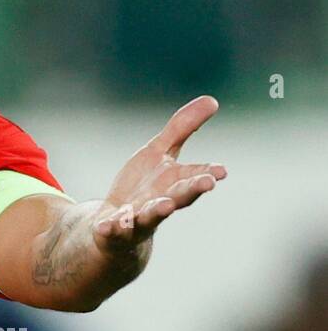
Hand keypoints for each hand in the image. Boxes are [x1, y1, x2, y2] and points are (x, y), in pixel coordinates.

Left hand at [93, 95, 226, 253]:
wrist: (115, 227)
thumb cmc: (144, 187)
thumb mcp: (159, 152)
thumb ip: (182, 129)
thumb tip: (212, 100)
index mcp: (175, 184)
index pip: (195, 177)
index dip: (208, 173)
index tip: (221, 170)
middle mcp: (161, 202)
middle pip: (179, 196)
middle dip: (193, 189)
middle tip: (208, 183)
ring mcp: (138, 219)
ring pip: (150, 216)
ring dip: (158, 210)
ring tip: (165, 206)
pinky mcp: (114, 230)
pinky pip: (113, 231)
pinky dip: (111, 228)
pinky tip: (107, 225)